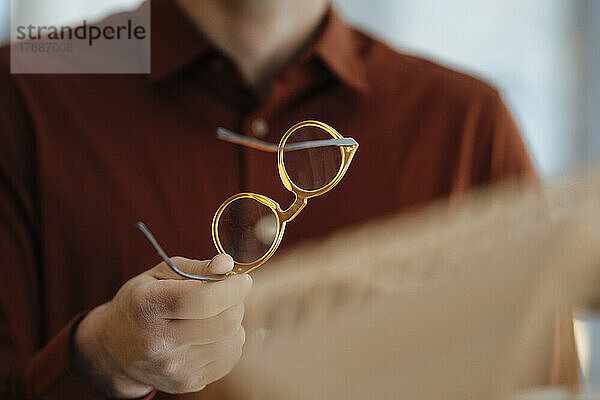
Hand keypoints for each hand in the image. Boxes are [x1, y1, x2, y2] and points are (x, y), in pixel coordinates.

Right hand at [71, 255, 251, 397]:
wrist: (112, 350)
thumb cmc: (140, 303)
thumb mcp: (159, 275)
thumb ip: (197, 268)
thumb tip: (228, 263)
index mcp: (147, 306)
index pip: (204, 299)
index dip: (232, 288)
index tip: (242, 280)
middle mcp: (158, 341)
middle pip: (224, 322)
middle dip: (236, 303)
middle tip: (229, 295)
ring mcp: (173, 367)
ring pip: (233, 340)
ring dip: (234, 322)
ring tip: (215, 315)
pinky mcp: (186, 383)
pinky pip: (230, 358)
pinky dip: (230, 341)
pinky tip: (212, 334)